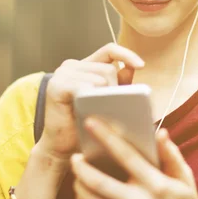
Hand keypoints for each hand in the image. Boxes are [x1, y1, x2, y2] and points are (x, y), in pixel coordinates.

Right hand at [38, 43, 144, 161]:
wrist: (63, 148)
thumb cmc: (84, 126)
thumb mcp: (107, 103)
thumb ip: (118, 84)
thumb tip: (132, 68)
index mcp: (84, 66)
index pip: (109, 50)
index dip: (126, 54)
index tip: (141, 65)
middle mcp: (71, 66)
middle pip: (107, 69)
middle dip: (116, 89)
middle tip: (112, 109)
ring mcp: (62, 74)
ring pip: (100, 78)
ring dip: (106, 97)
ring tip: (100, 112)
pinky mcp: (56, 86)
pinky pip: (85, 86)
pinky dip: (92, 97)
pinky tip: (90, 108)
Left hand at [70, 118, 197, 198]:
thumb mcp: (185, 178)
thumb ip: (171, 154)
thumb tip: (160, 133)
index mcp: (157, 185)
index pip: (126, 156)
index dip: (106, 137)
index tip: (91, 123)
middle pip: (98, 182)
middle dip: (81, 167)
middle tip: (76, 157)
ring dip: (78, 185)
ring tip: (78, 175)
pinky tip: (84, 194)